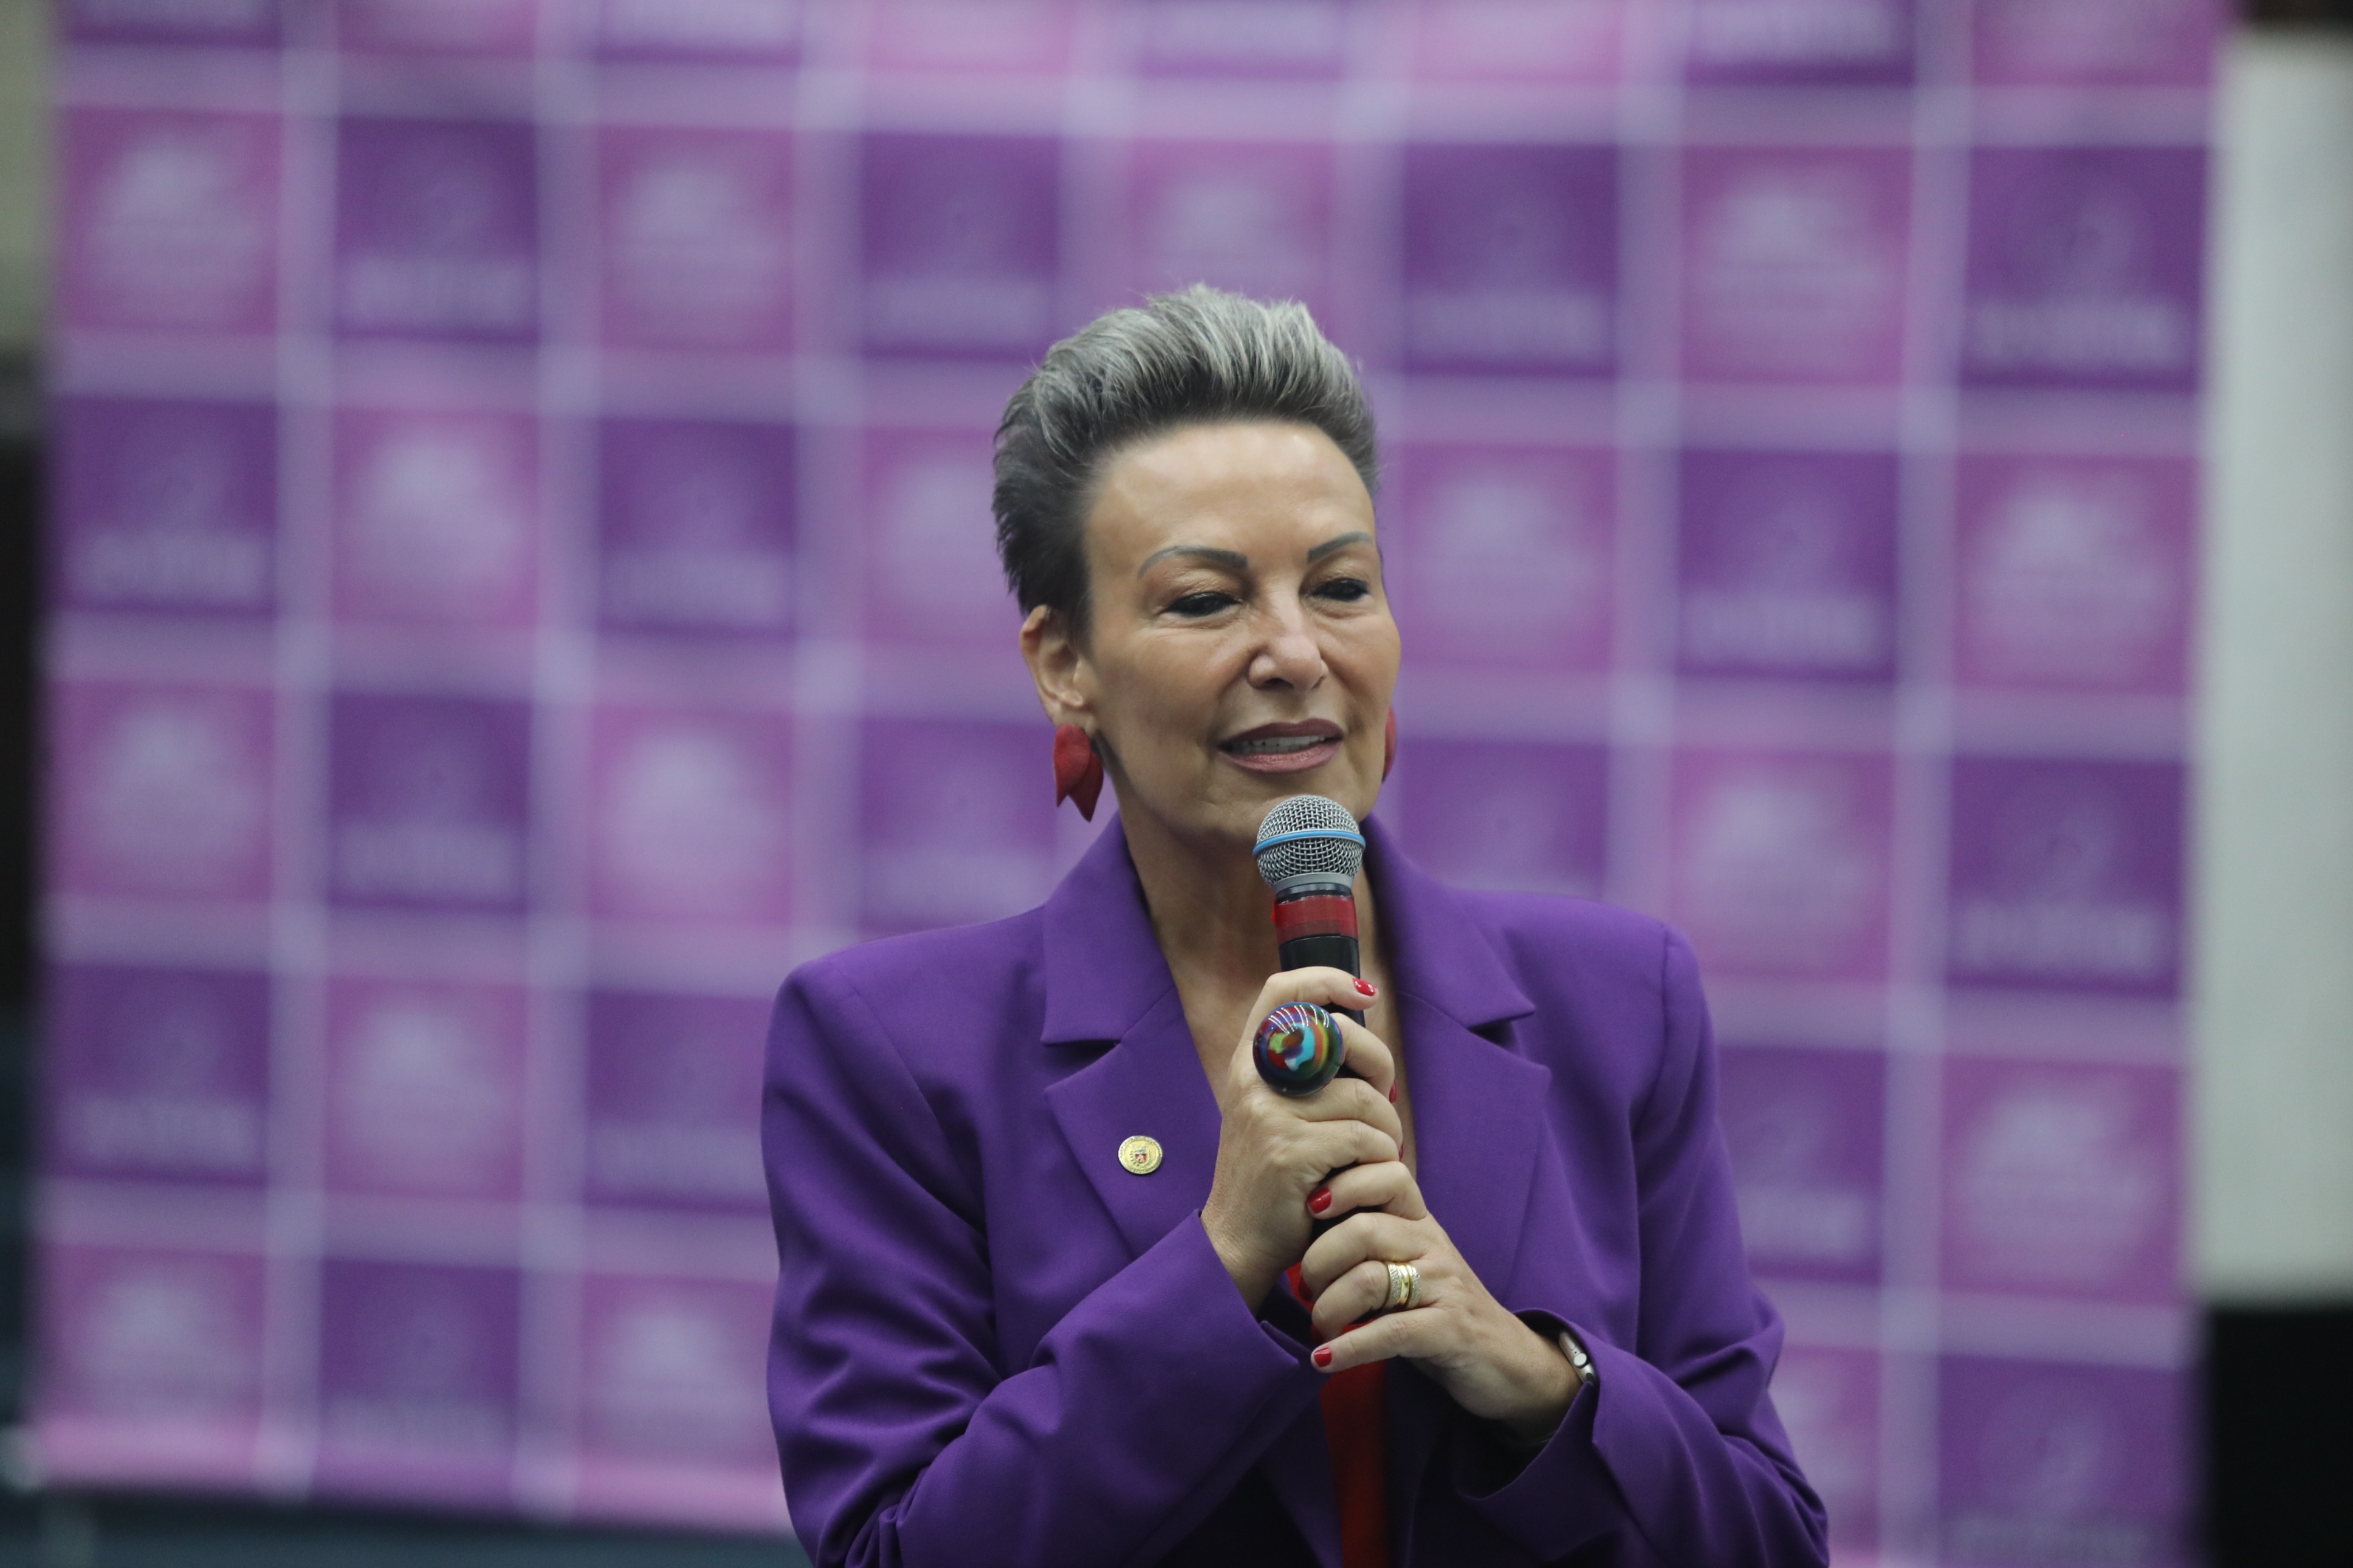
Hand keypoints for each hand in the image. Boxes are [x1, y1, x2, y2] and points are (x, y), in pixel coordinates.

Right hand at [1200, 968, 1401, 1309]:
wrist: (1238, 1241)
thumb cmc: (1274, 1176)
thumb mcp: (1274, 1112)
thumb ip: (1305, 1073)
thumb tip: (1359, 1023)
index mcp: (1248, 1061)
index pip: (1282, 990)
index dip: (1328, 979)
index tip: (1365, 994)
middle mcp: (1253, 1079)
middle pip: (1342, 1039)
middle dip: (1381, 1068)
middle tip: (1386, 1103)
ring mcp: (1268, 1114)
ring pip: (1364, 1098)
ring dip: (1387, 1130)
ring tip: (1377, 1155)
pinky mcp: (1289, 1152)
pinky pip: (1363, 1138)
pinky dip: (1379, 1160)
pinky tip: (1365, 1178)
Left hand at [1298, 1162, 1581, 1443]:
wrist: (1504, 1361)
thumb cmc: (1435, 1309)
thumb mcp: (1402, 1263)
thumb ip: (1364, 1238)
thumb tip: (1299, 1219)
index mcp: (1418, 1221)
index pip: (1386, 1176)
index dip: (1341, 1186)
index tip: (1306, 1209)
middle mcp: (1432, 1244)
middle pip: (1362, 1230)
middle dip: (1317, 1263)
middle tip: (1304, 1292)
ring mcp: (1444, 1286)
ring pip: (1370, 1280)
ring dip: (1328, 1310)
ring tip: (1316, 1330)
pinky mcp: (1450, 1331)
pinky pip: (1390, 1333)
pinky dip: (1348, 1349)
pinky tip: (1323, 1361)